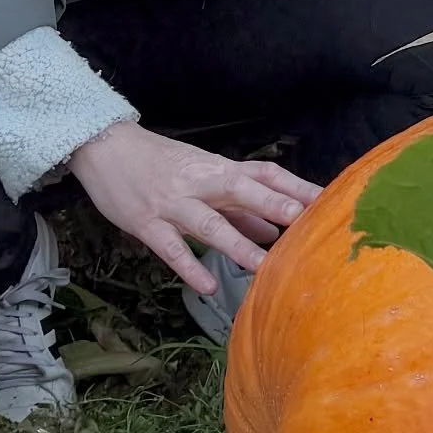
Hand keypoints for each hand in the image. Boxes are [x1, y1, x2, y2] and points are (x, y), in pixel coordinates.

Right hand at [68, 121, 320, 295]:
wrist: (105, 146)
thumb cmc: (162, 163)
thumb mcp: (204, 175)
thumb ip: (240, 206)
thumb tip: (275, 229)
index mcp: (219, 168)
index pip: (264, 174)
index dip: (295, 187)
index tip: (327, 200)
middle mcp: (201, 182)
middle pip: (241, 191)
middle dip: (273, 205)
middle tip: (303, 221)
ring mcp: (173, 203)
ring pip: (208, 223)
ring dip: (236, 244)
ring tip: (261, 267)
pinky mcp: (147, 223)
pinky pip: (170, 248)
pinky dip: (189, 267)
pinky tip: (208, 286)